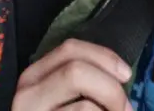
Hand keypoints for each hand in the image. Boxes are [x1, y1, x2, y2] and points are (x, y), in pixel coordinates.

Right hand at [12, 39, 132, 110]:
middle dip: (110, 89)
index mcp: (33, 78)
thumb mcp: (62, 100)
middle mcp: (27, 96)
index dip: (103, 57)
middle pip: (76, 71)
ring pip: (85, 107)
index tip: (127, 74)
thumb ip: (82, 84)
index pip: (69, 49)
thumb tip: (121, 75)